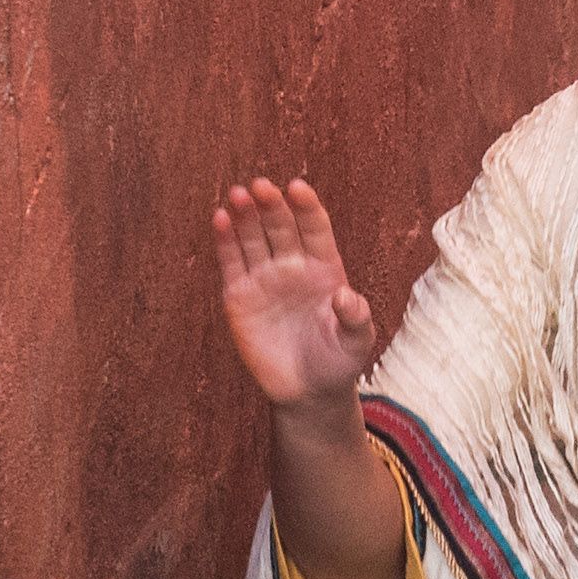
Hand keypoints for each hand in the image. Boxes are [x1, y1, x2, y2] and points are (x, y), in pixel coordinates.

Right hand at [212, 175, 380, 410]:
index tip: (298, 188)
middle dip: (271, 205)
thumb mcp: (356, 343)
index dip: (307, 207)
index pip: (315, 228)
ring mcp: (264, 278)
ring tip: (239, 194)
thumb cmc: (338, 362)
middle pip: (280, 226)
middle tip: (261, 187)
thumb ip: (356, 318)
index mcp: (325, 268)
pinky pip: (231, 262)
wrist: (307, 392)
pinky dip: (225, 240)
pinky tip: (221, 218)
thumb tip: (346, 295)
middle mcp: (293, 265)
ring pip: (253, 237)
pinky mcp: (239, 295)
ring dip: (245, 214)